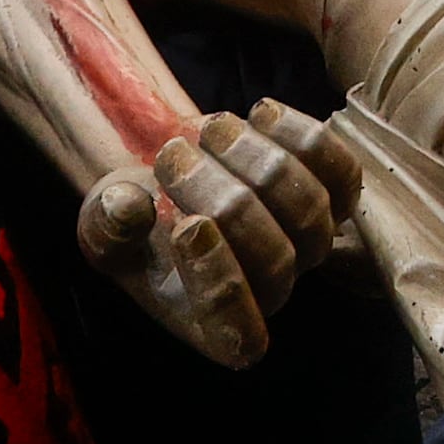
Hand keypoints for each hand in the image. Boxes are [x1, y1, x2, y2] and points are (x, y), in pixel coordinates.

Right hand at [74, 103, 365, 369]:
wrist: (169, 179)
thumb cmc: (134, 220)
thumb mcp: (100, 228)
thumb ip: (107, 227)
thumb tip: (129, 208)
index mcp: (216, 327)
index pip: (239, 330)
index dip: (220, 282)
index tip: (186, 227)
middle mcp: (272, 294)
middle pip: (275, 257)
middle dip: (222, 199)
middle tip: (171, 156)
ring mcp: (310, 246)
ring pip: (310, 209)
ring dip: (256, 160)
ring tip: (209, 129)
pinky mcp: (333, 197)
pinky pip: (343, 173)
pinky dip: (305, 138)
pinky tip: (261, 113)